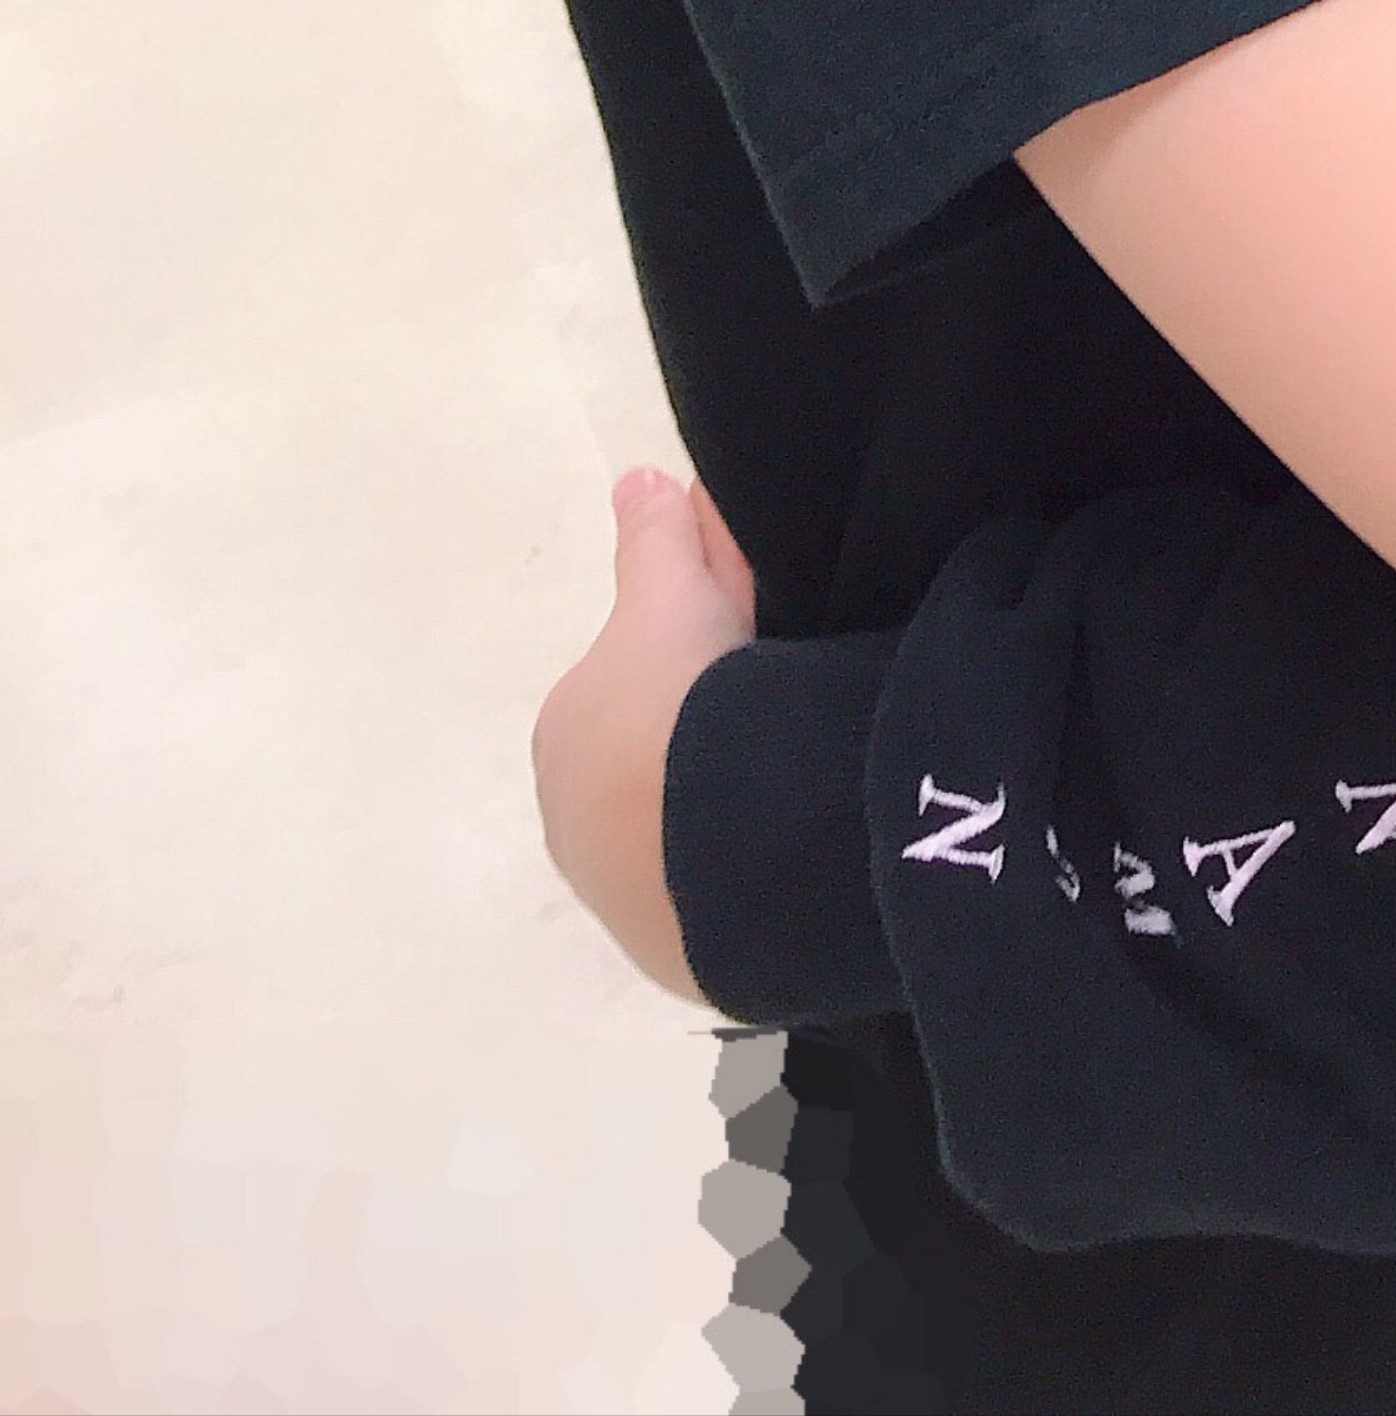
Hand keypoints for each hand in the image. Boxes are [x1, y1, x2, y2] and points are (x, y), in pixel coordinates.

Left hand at [533, 466, 754, 999]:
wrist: (715, 837)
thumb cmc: (682, 701)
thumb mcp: (671, 596)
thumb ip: (655, 538)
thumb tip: (636, 475)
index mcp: (565, 732)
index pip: (624, 684)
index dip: (686, 653)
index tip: (747, 635)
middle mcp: (572, 822)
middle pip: (646, 760)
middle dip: (699, 732)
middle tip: (783, 702)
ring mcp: (622, 896)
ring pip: (677, 831)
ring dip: (721, 806)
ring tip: (799, 773)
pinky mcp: (678, 952)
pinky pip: (715, 891)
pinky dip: (744, 864)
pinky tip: (793, 838)